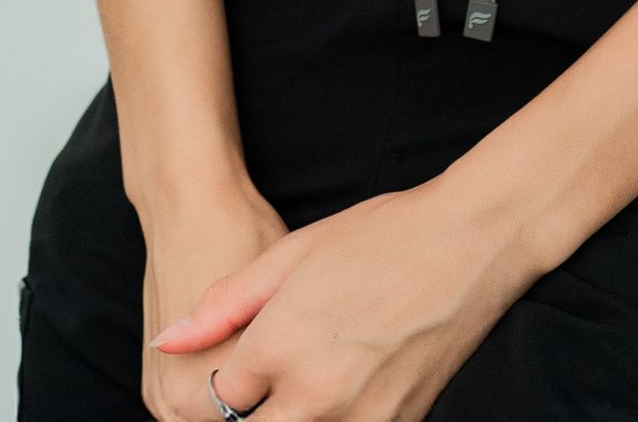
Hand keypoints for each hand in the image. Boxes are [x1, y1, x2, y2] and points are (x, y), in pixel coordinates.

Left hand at [147, 173, 540, 420]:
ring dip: (290, 415)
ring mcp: (361, 419)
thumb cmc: (381, 235)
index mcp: (281, 344)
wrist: (470, 243)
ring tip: (305, 376)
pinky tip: (339, 389)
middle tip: (266, 382)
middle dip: (251, 411)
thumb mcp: (292, 253)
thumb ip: (224, 304)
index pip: (219, 399)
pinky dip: (332, 420)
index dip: (224, 382)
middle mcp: (316, 393)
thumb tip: (168, 341)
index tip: (241, 364)